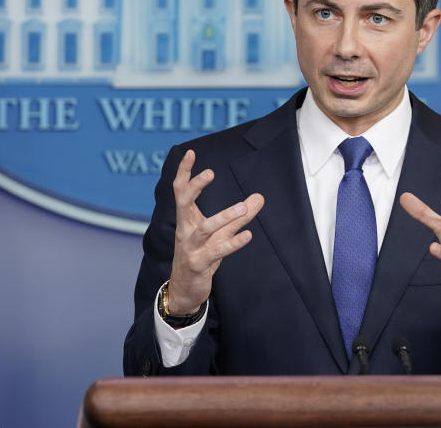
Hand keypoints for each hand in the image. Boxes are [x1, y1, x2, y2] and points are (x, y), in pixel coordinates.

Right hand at [168, 149, 264, 313]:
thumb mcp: (220, 233)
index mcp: (186, 218)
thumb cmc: (201, 255)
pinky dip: (233, 243)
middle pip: (184, 203)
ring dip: (224, 216)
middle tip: (210, 172)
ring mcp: (191, 247)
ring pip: (205, 228)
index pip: (180, 190)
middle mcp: (185, 229)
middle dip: (195, 186)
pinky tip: (248, 235)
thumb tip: (260, 197)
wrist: (184, 289)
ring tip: (243, 207)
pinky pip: (217, 251)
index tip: (191, 152)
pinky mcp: (199, 263)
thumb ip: (239, 216)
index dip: (184, 171)